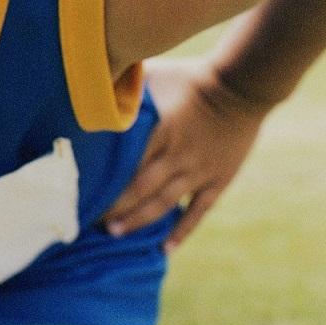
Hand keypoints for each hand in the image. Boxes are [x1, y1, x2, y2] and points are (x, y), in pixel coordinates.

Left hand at [102, 58, 269, 251]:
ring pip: (163, 204)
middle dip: (114, 207)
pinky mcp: (218, 179)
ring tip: (115, 233)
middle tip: (90, 221)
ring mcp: (198, 171)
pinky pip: (198, 211)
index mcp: (158, 133)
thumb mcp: (155, 75)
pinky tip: (165, 248)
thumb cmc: (194, 76)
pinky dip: (181, 231)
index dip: (103, 182)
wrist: (243, 85)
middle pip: (139, 190)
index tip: (82, 193)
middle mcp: (176, 157)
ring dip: (138, 221)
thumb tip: (96, 82)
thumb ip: (127, 85)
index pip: (124, 165)